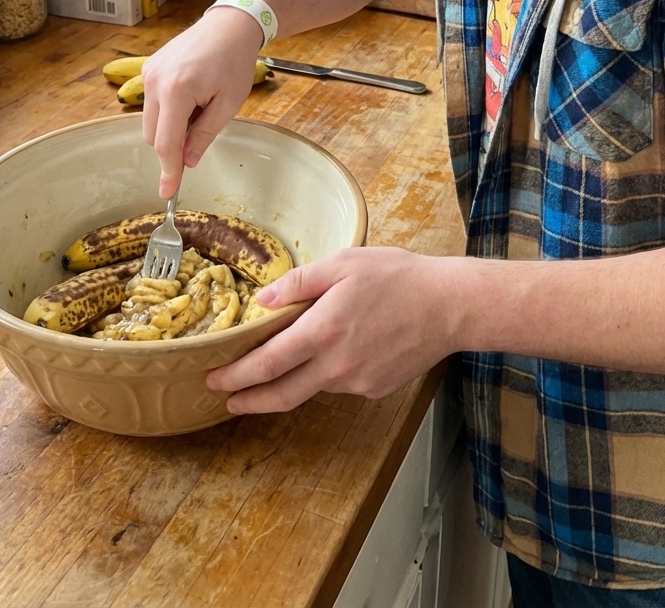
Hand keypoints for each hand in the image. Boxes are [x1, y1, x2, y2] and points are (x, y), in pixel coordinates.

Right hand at [142, 7, 264, 197]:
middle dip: (173, 144)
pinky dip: (167, 110)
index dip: (167, 171)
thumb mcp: (228, 104)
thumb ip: (204, 135)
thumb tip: (186, 161)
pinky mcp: (148, 68)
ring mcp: (148, 73)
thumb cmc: (235, 61)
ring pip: (149, 121)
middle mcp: (155, 81)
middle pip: (153, 136)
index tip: (167, 193)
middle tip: (203, 126)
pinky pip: (151, 103)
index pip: (166, 143)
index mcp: (177, 91)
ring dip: (170, 126)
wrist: (229, 25)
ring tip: (200, 105)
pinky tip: (190, 94)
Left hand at [206, 247, 460, 412]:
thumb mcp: (344, 263)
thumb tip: (263, 301)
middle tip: (226, 399)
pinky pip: (340, 383)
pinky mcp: (375, 389)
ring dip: (290, 382)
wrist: (450, 306)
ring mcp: (357, 381)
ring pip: (312, 387)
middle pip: (281, 394)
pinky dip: (326, 373)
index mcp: (323, 331)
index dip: (237, 375)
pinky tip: (336, 352)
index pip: (267, 363)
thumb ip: (299, 283)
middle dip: (249, 400)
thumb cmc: (397, 276)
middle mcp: (337, 365)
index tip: (215, 379)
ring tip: (276, 367)